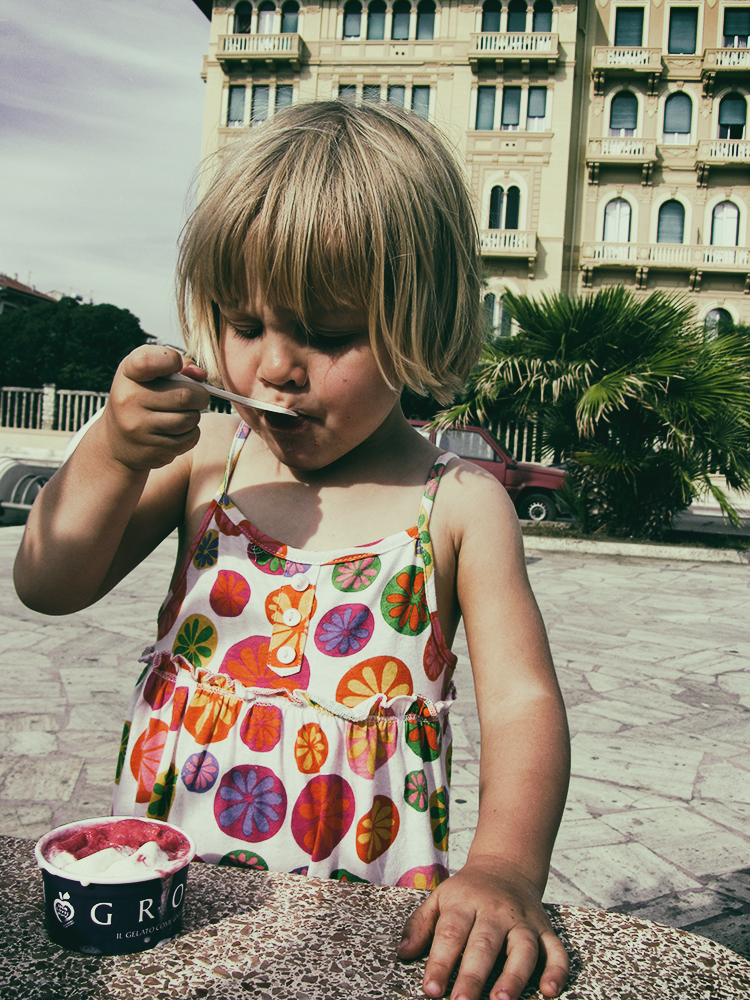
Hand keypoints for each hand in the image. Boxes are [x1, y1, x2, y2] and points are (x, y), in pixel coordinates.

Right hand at [102, 345, 210, 470]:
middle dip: (200, 395)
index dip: (170, 360)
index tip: (176, 364)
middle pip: (185, 395)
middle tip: (197, 397)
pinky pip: (189, 438)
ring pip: (190, 419)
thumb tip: (201, 375)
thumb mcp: (149, 374)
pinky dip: (191, 433)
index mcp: (128, 374)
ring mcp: (139, 428)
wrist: (117, 441)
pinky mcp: (152, 450)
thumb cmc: (141, 397)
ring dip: (195, 415)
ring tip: (183, 413)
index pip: (147, 361)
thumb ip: (178, 366)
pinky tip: (178, 430)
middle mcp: (129, 400)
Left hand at [397, 856, 567, 999]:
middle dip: (473, 976)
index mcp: (465, 902)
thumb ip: (419, 925)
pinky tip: (550, 990)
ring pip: (523, 949)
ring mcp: (523, 920)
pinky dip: (557, 970)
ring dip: (514, 976)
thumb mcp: (439, 898)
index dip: (441, 963)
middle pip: (485, 944)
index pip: (450, 933)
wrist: (505, 866)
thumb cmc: (466, 892)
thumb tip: (403, 953)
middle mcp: (496, 911)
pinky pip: (555, 949)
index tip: (431, 990)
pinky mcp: (545, 928)